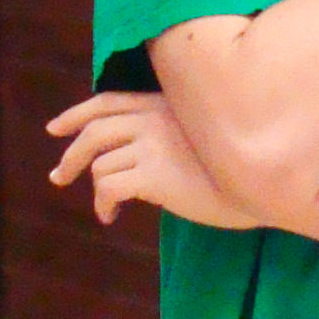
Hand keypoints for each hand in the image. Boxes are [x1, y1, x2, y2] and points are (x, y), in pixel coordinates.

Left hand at [46, 92, 258, 228]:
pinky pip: (108, 188)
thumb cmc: (238, 167)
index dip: (76, 114)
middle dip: (70, 155)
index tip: (55, 128)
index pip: (109, 101)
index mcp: (166, 103)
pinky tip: (110, 216)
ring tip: (105, 207)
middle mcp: (155, 118)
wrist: (263, 186)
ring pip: (100, 164)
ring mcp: (153, 145)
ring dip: (95, 188)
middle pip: (94, 131)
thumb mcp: (202, 137)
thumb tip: (129, 155)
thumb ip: (166, 134)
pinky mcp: (153, 175)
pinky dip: (102, 204)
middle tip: (59, 177)